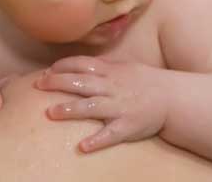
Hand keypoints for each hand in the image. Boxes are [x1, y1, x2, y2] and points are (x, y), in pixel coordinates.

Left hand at [34, 56, 168, 152]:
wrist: (173, 98)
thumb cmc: (143, 81)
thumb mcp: (122, 67)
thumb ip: (98, 66)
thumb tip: (70, 65)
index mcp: (109, 72)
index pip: (81, 64)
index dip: (62, 66)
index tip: (46, 72)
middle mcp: (112, 87)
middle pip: (80, 83)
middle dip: (57, 83)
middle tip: (38, 86)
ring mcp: (119, 107)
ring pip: (91, 107)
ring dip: (70, 110)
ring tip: (51, 113)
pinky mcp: (128, 126)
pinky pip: (111, 134)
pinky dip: (97, 141)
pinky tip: (82, 147)